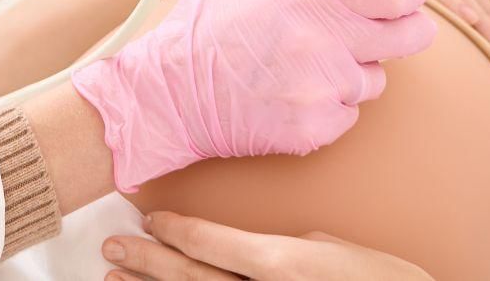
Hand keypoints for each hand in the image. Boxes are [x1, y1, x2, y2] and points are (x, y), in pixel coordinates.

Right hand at [70, 0, 433, 192]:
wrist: (169, 98)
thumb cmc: (198, 31)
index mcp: (306, 1)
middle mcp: (322, 47)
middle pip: (403, 40)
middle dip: (410, 30)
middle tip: (403, 27)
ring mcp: (321, 93)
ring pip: (372, 80)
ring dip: (358, 70)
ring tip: (321, 63)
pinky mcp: (314, 131)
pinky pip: (348, 116)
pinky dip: (335, 106)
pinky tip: (303, 94)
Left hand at [102, 211, 434, 279]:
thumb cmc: (378, 280)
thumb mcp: (329, 246)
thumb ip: (282, 248)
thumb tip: (251, 250)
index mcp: (279, 262)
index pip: (210, 241)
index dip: (173, 227)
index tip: (146, 215)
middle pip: (189, 277)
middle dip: (145, 261)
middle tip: (110, 247)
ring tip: (116, 278)